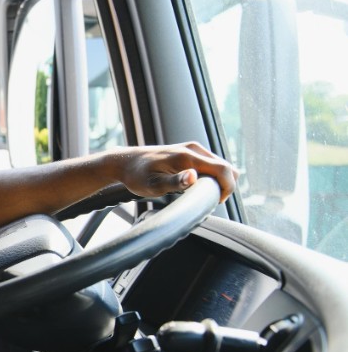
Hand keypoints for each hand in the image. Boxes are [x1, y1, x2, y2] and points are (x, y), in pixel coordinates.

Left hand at [111, 141, 238, 202]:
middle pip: (226, 168)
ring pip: (219, 167)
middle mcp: (193, 149)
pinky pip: (210, 165)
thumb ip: (175, 182)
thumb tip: (193, 177)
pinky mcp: (190, 152)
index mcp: (187, 156)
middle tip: (204, 201)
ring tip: (197, 195)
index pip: (223, 170)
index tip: (215, 202)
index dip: (227, 188)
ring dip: (216, 182)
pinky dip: (209, 178)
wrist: (125, 162)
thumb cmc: (137, 176)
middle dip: (223, 186)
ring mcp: (192, 149)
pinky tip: (194, 188)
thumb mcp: (153, 185)